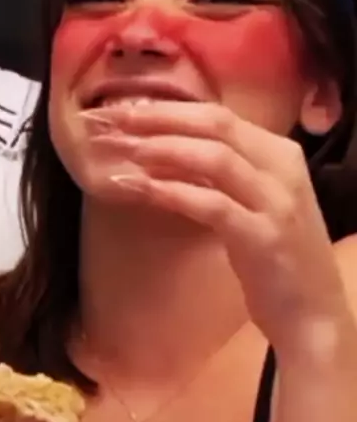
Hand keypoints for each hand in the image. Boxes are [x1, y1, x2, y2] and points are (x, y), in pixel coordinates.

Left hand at [83, 102, 350, 350]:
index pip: (216, 114)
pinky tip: (137, 189)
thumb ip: (218, 173)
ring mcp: (277, 201)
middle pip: (213, 124)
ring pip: (214, 158)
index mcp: (278, 152)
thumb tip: (157, 147)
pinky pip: (212, 205)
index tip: (119, 109)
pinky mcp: (264, 237)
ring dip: (161, 149)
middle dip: (156, 118)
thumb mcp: (251, 202)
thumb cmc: (274, 255)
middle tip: (107, 119)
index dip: (165, 108)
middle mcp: (282, 167)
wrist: (313, 312)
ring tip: (118, 149)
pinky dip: (172, 192)